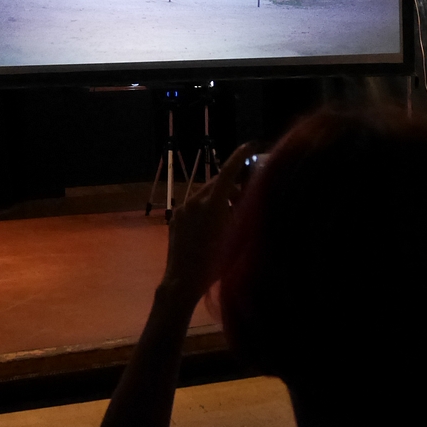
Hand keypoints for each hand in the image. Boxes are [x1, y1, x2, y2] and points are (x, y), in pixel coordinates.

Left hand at [160, 143, 256, 304]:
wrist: (182, 281)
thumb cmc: (214, 263)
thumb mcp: (235, 236)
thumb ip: (241, 212)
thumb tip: (248, 196)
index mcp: (212, 203)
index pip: (228, 171)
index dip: (239, 156)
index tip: (250, 145)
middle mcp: (196, 200)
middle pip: (218, 183)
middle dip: (232, 186)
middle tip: (246, 197)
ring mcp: (183, 208)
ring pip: (206, 194)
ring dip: (220, 198)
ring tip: (231, 215)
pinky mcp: (176, 217)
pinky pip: (195, 205)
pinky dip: (207, 208)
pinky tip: (213, 225)